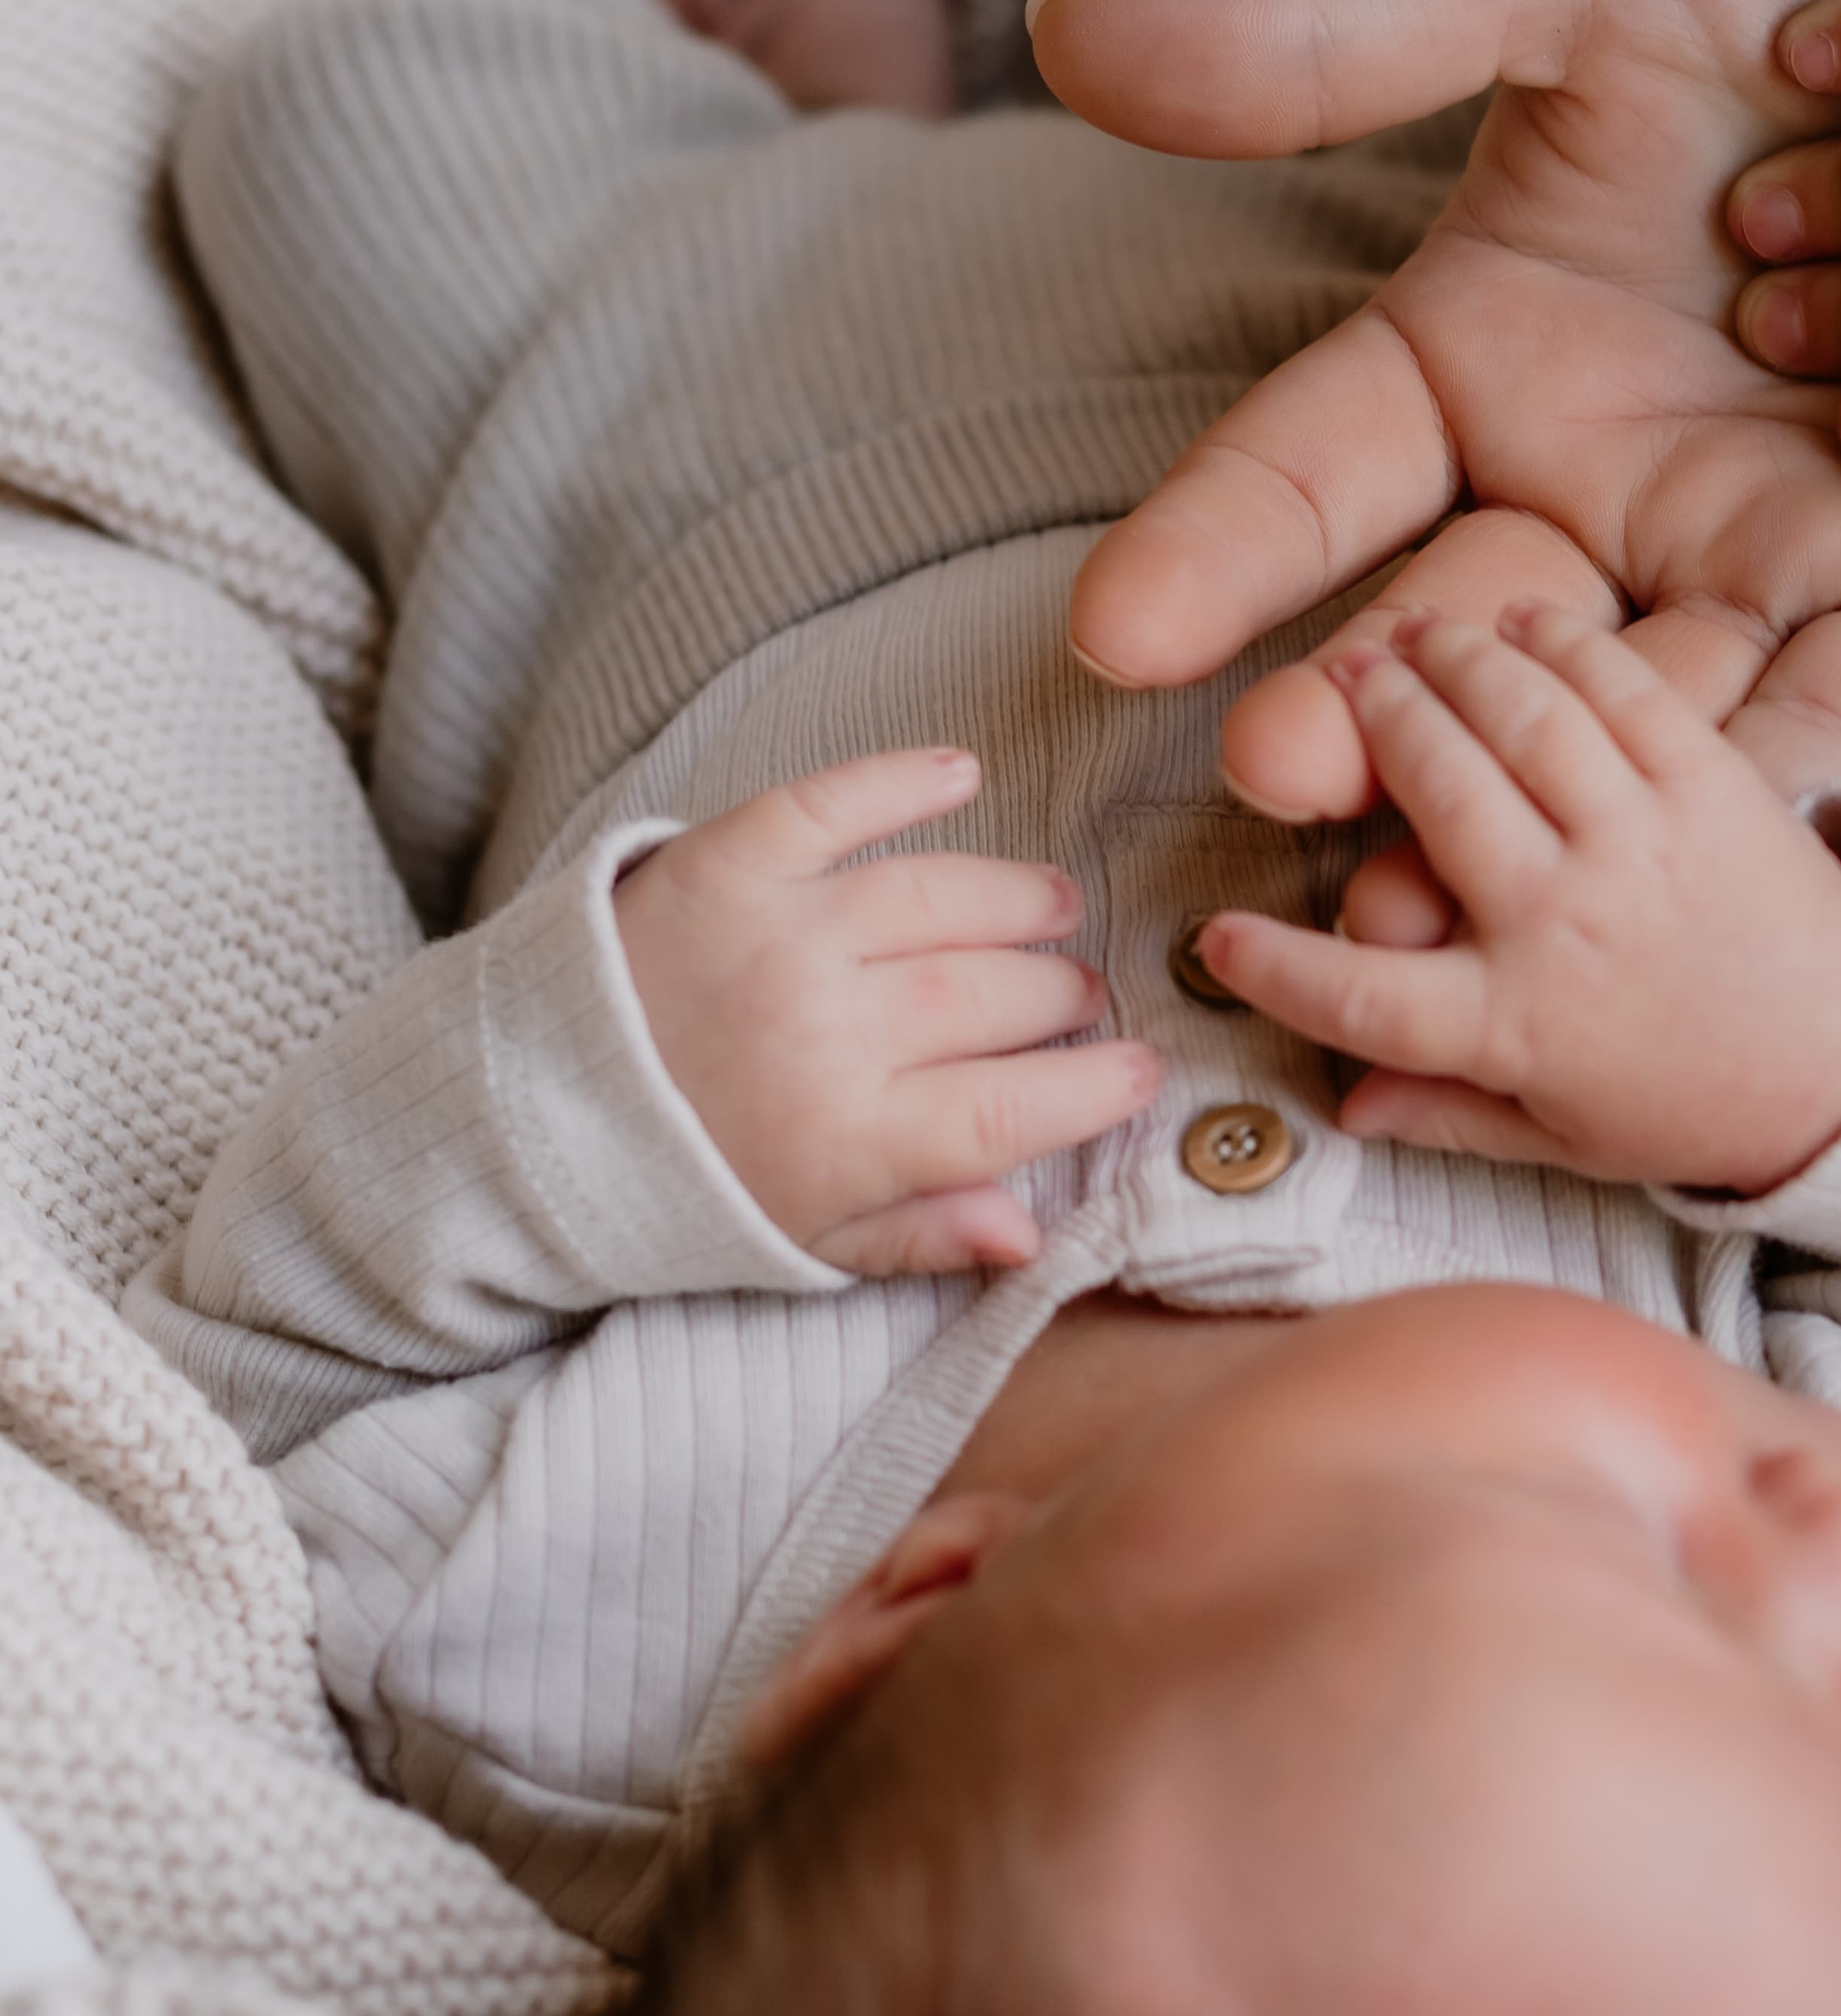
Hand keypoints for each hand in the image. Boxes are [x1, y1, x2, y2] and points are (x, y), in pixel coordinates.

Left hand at [612, 752, 1157, 1274]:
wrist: (523, 1118)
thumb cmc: (678, 1186)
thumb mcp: (801, 1242)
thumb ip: (921, 1236)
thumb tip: (1034, 1237)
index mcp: (853, 1140)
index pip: (1018, 1108)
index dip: (1099, 1088)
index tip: (1141, 1074)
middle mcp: (829, 1032)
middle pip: (998, 997)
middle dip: (1065, 996)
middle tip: (1078, 997)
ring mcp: (781, 935)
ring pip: (945, 897)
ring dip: (1020, 897)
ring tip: (1052, 907)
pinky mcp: (728, 862)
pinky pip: (836, 802)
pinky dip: (904, 779)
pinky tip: (962, 773)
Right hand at [1032, 0, 1840, 821]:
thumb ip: (1332, 33)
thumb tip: (1068, 31)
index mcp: (1486, 355)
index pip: (1310, 475)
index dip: (1216, 551)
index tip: (1119, 629)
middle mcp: (1603, 485)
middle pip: (1453, 639)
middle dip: (1363, 722)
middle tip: (1278, 769)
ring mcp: (1760, 555)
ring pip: (1621, 722)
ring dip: (1535, 816)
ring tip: (1436, 894)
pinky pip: (1836, 727)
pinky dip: (1762, 804)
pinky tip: (1685, 875)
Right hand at [1196, 605, 1840, 1193]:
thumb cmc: (1697, 1106)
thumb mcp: (1563, 1135)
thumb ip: (1447, 1113)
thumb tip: (1341, 1110)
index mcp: (1516, 1026)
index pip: (1364, 996)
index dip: (1281, 965)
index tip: (1218, 938)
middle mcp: (1569, 923)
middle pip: (1437, 798)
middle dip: (1372, 727)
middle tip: (1339, 688)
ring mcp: (1643, 844)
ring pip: (1521, 723)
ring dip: (1453, 665)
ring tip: (1412, 639)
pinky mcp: (1716, 784)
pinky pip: (1627, 691)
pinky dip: (1565, 645)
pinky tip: (1524, 617)